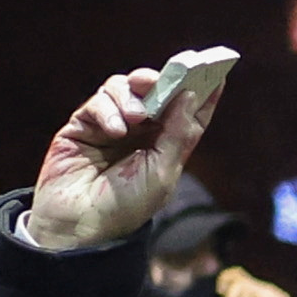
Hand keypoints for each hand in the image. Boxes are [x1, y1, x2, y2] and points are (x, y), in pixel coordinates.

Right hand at [24, 61, 226, 253]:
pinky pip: (98, 101)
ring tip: (137, 117)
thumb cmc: (125, 206)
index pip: (186, 112)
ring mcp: (110, 125)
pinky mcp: (83, 124)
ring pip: (124, 88)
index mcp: (164, 146)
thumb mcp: (162, 173)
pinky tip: (114, 131)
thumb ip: (177, 134)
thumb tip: (189, 96)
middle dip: (162, 81)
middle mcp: (138, 133)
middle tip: (164, 79)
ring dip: (132, 97)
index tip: (216, 72)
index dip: (201, 92)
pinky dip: (108, 110)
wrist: (80, 225)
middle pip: (154, 91)